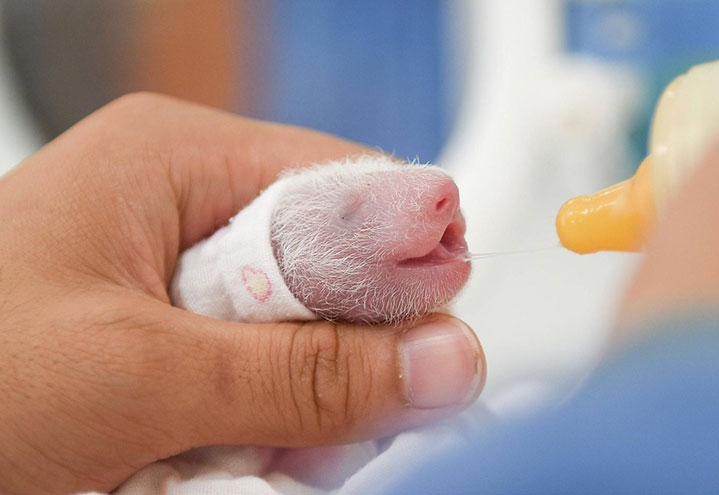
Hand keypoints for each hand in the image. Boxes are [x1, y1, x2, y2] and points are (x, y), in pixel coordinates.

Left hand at [0, 94, 485, 493]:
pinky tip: (220, 461)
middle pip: (334, 273)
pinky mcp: (169, 341)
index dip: (406, 266)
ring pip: (304, 338)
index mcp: (178, 160)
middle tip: (312, 432)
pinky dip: (262, 430)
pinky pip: (260, 378)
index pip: (352, 189)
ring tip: (240, 456)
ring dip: (298, 407)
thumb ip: (302, 374)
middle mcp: (187, 207)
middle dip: (343, 356)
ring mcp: (178, 277)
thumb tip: (445, 359)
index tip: (432, 352)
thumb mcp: (136, 377)